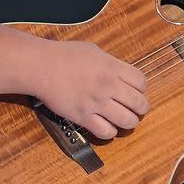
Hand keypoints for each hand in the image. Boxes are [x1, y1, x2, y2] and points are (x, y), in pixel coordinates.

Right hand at [34, 40, 148, 139]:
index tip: (135, 92)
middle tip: (136, 110)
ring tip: (124, 120)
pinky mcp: (84, 117)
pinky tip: (106, 127)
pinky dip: (110, 132)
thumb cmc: (64, 56)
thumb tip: (121, 74)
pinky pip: (106, 132)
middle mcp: (108, 85)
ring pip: (127, 121)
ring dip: (129, 122)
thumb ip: (111, 63)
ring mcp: (97, 102)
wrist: (41, 66)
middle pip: (139, 104)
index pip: (141, 82)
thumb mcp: (94, 51)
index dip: (141, 89)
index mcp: (112, 67)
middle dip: (140, 109)